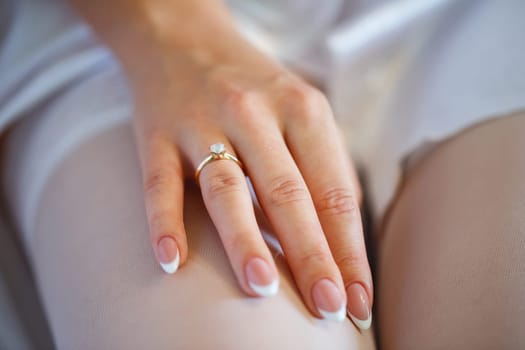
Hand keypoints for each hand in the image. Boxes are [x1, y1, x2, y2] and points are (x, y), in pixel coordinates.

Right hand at [130, 43, 372, 326]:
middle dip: (311, 255)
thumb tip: (341, 240)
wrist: (184, 38)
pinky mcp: (157, 134)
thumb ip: (322, 168)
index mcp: (302, 110)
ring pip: (226, 189)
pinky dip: (164, 222)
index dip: (349, 249)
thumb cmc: (253, 87)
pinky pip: (160, 183)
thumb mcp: (300, 111)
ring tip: (262, 288)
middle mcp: (254, 114)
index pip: (333, 191)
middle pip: (288, 193)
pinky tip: (172, 261)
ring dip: (245, 240)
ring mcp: (202, 123)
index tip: (358, 299)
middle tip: (327, 306)